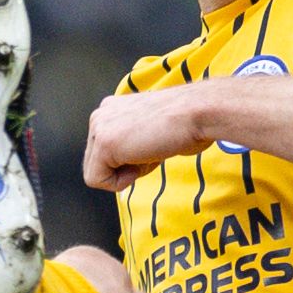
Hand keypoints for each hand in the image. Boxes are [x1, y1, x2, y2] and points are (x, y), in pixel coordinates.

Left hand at [83, 85, 210, 192]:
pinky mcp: (104, 143)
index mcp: (111, 109)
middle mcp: (101, 114)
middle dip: (124, 168)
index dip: (129, 162)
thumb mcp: (150, 132)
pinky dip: (120, 182)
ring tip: (148, 153)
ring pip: (96, 173)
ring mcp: (99, 128)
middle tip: (151, 152)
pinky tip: (142, 161)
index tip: (152, 147)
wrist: (196, 113)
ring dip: (125, 174)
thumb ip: (131, 143)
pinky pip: (97, 180)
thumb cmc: (185, 123)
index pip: (103, 152)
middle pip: (96, 164)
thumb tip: (126, 165)